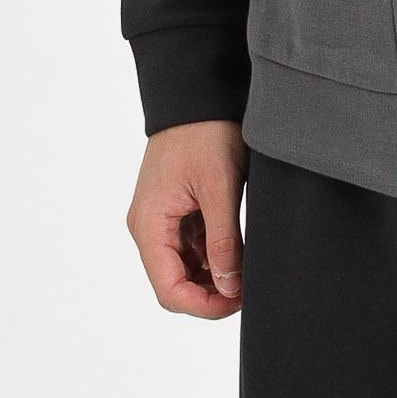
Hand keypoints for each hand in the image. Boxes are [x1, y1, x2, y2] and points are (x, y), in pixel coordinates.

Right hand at [126, 119, 248, 317]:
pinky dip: (211, 254)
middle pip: (174, 283)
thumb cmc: (205, 132)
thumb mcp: (220, 187)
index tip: (239, 301)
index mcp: (150, 225)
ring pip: (182, 267)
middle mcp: (148, 226)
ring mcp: (160, 217)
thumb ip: (223, 241)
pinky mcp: (174, 208)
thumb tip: (229, 287)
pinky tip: (237, 251)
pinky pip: (188, 245)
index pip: (169, 290)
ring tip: (246, 271)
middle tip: (248, 289)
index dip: (204, 306)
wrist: (197, 92)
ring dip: (211, 276)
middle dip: (209, 294)